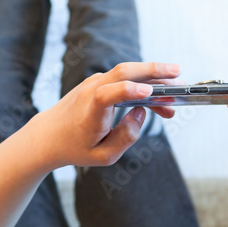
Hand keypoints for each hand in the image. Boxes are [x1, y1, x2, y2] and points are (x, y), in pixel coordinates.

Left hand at [31, 62, 182, 167]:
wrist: (48, 136)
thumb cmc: (75, 148)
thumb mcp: (103, 155)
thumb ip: (126, 137)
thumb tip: (141, 114)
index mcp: (90, 111)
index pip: (108, 94)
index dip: (129, 91)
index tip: (149, 95)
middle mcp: (91, 90)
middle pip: (124, 71)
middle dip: (153, 71)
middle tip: (179, 75)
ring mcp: (94, 82)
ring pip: (128, 73)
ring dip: (153, 78)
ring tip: (175, 94)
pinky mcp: (98, 82)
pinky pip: (123, 78)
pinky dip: (142, 83)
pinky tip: (157, 97)